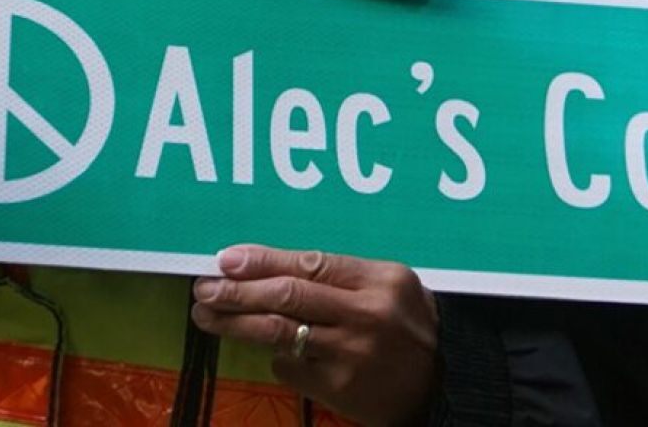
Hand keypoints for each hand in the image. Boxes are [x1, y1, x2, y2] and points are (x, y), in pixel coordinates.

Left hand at [191, 245, 438, 426]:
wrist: (443, 384)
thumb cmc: (407, 327)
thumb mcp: (389, 287)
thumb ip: (338, 276)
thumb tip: (266, 270)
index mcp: (380, 279)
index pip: (308, 263)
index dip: (261, 261)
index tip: (225, 260)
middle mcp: (366, 313)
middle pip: (287, 296)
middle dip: (236, 291)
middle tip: (203, 288)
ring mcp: (352, 353)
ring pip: (279, 332)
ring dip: (235, 323)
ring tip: (207, 316)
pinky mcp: (341, 387)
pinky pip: (291, 366)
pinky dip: (274, 357)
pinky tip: (263, 350)